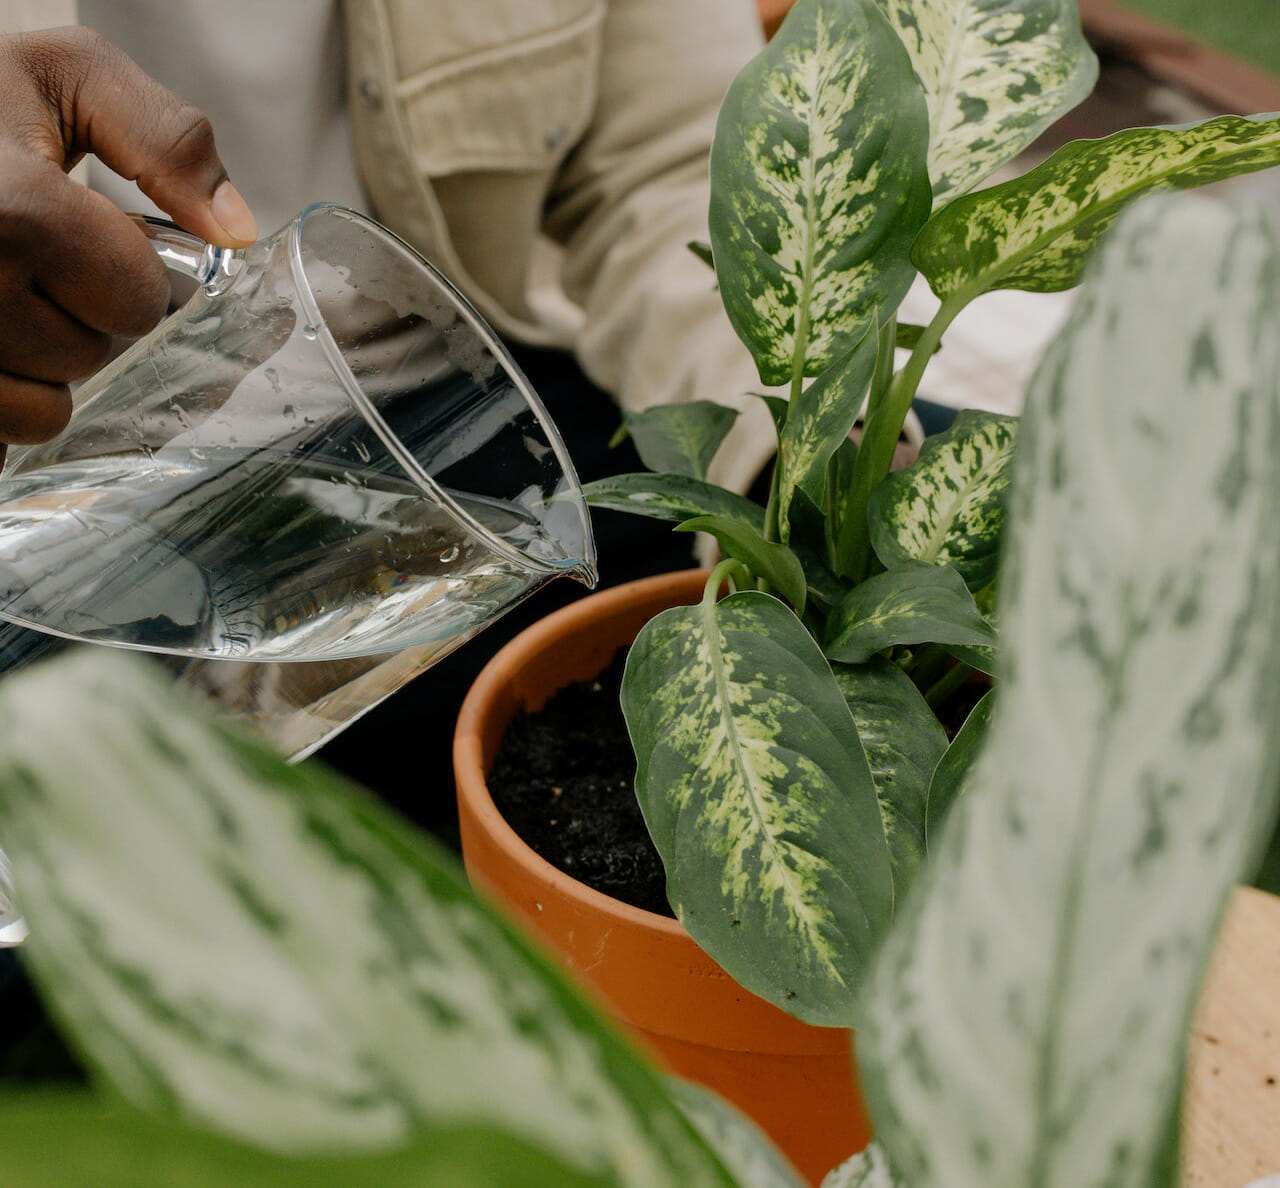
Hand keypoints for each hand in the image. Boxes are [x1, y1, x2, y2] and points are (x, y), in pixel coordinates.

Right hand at [0, 27, 257, 458]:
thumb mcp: (67, 78)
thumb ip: (165, 140)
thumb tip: (234, 230)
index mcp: (9, 207)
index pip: (136, 299)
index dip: (129, 270)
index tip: (90, 234)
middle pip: (89, 355)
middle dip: (82, 313)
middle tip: (31, 257)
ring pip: (42, 409)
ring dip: (41, 363)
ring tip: (3, 292)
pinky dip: (4, 400)